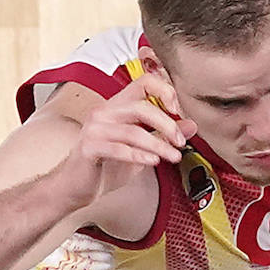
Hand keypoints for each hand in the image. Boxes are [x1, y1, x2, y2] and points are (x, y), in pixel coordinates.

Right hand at [54, 68, 198, 207]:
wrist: (78, 187)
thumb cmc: (107, 166)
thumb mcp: (142, 149)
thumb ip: (163, 135)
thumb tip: (191, 126)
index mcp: (117, 106)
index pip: (143, 82)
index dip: (164, 91)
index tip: (179, 111)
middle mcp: (105, 112)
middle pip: (141, 107)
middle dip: (167, 125)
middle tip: (181, 142)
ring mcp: (94, 129)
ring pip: (133, 131)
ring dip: (159, 145)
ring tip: (173, 157)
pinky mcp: (89, 148)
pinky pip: (118, 148)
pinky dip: (139, 156)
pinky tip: (153, 162)